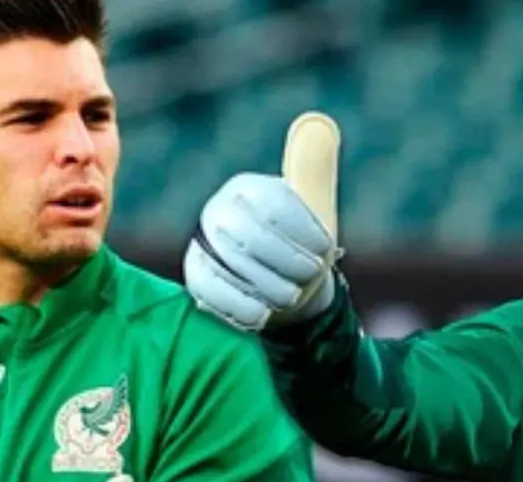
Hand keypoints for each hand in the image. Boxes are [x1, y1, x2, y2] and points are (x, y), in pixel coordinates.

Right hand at [184, 111, 343, 330]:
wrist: (282, 283)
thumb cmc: (300, 241)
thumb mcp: (312, 204)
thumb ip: (315, 167)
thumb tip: (320, 123)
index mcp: (247, 189)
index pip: (273, 204)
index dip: (303, 230)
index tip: (326, 250)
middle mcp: (219, 212)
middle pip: (252, 238)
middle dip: (288, 261)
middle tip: (310, 277)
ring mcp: (203, 245)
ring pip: (233, 266)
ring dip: (270, 286)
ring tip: (292, 295)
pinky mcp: (197, 276)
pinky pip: (212, 291)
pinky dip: (241, 306)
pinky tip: (264, 315)